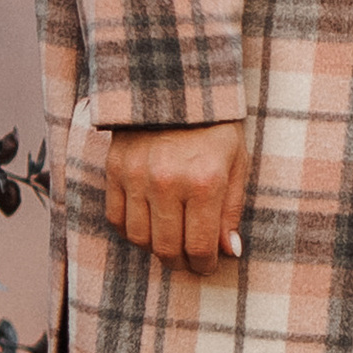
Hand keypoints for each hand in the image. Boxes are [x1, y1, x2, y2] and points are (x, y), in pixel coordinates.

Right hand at [104, 121, 247, 276]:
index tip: (208, 266)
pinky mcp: (115, 171)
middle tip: (189, 262)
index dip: (204, 263)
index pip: (200, 244)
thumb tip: (230, 250)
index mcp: (204, 180)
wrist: (177, 86)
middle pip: (166, 248)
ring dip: (155, 249)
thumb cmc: (216, 124)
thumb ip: (232, 208)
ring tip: (171, 244)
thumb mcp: (237, 160)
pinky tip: (148, 226)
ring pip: (139, 238)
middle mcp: (167, 182)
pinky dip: (131, 230)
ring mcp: (136, 177)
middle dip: (180, 262)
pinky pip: (116, 219)